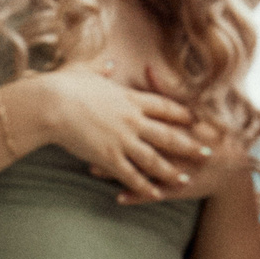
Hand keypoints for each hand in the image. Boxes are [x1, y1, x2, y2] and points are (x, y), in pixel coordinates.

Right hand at [29, 60, 207, 201]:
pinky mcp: (108, 157)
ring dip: (171, 170)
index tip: (197, 119)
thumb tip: (109, 63)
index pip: (164, 106)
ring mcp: (122, 140)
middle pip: (168, 134)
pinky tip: (155, 194)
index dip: (182, 114)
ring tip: (185, 179)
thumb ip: (102, 69)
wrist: (51, 104)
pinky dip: (144, 186)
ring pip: (154, 158)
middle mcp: (132, 120)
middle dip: (190, 144)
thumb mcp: (87, 71)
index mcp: (129, 98)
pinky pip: (131, 175)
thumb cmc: (65, 85)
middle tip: (208, 152)